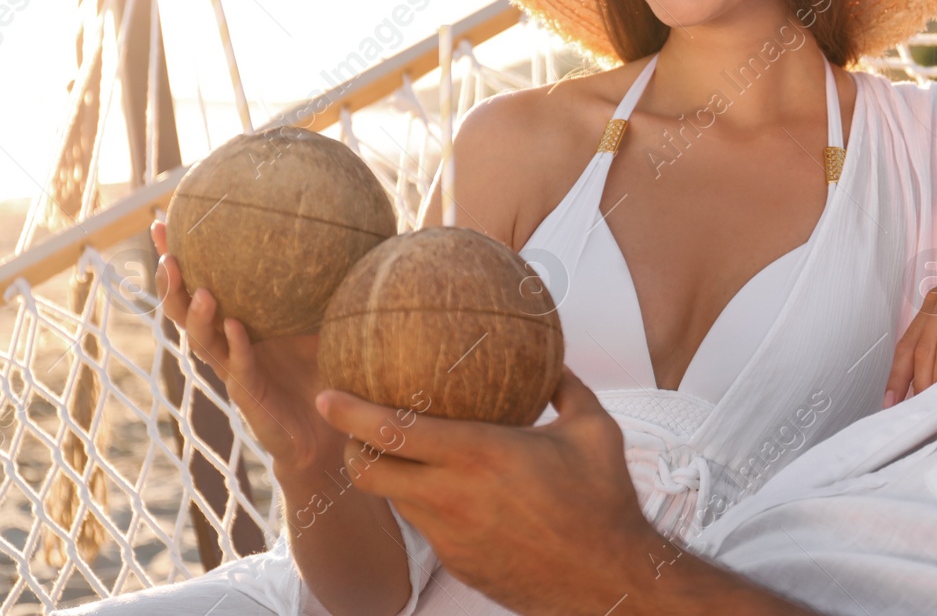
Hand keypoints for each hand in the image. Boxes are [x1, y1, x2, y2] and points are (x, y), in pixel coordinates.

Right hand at [154, 219, 343, 472]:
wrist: (331, 430)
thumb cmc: (327, 367)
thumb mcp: (328, 316)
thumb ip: (331, 279)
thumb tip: (360, 225)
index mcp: (240, 320)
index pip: (200, 281)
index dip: (180, 254)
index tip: (165, 218)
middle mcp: (229, 343)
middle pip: (184, 308)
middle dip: (170, 281)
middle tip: (166, 250)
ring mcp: (235, 370)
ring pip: (202, 340)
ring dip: (196, 314)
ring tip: (199, 289)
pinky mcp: (249, 397)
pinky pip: (239, 368)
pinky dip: (236, 345)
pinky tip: (236, 325)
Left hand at [317, 369, 668, 612]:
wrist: (609, 578)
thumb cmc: (605, 499)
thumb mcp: (595, 429)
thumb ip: (568, 388)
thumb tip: (554, 359)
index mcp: (480, 455)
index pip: (393, 432)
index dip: (351, 414)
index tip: (327, 395)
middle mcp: (454, 497)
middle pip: (371, 475)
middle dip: (350, 449)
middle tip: (352, 429)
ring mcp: (452, 536)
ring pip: (398, 502)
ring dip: (393, 478)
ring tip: (405, 457)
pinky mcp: (459, 563)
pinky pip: (429, 527)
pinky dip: (429, 505)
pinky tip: (454, 495)